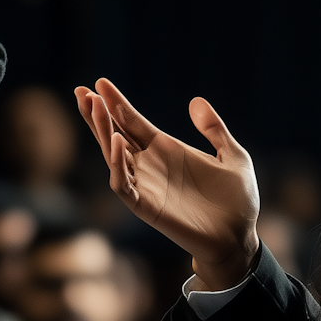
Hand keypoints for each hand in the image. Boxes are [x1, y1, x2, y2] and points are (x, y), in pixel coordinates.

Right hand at [75, 78, 258, 291]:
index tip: (100, 82)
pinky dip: (117, 164)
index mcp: (166, 149)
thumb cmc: (237, 201)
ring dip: (102, 132)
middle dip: (97, 114)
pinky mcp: (146, 207)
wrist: (240, 237)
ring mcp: (146, 185)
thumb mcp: (233, 156)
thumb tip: (195, 101)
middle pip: (114, 134)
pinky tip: (117, 140)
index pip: (132, 121)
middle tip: (81, 91)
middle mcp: (150, 165)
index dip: (116, 102)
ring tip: (94, 107)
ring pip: (113, 155)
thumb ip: (215, 130)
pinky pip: (123, 184)